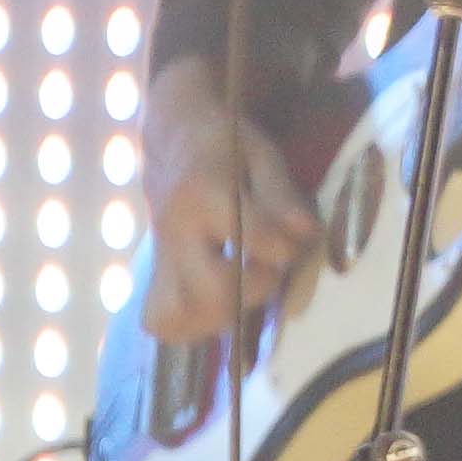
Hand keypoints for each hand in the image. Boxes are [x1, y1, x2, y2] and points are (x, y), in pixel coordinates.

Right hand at [136, 56, 314, 352]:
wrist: (172, 134)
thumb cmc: (224, 141)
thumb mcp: (261, 153)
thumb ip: (282, 195)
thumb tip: (306, 234)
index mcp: (201, 191)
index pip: (250, 238)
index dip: (286, 248)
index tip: (298, 240)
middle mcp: (174, 229)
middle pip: (211, 291)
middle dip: (256, 289)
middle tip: (272, 269)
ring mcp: (160, 254)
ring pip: (181, 314)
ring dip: (223, 316)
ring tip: (246, 291)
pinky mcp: (155, 271)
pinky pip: (161, 319)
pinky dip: (191, 326)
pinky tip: (218, 309)